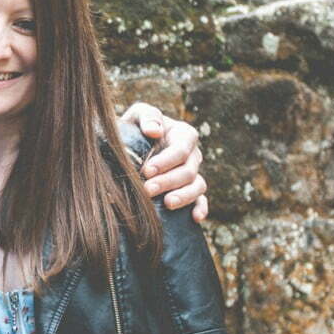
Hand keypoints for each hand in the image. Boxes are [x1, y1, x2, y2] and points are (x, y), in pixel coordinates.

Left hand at [118, 101, 209, 221]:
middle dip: (168, 181)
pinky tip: (195, 218)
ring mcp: (193, 174)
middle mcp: (193, 155)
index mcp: (184, 135)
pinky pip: (202, 201)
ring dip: (183, 196)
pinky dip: (201, 209)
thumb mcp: (139, 115)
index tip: (147, 170)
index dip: (166, 161)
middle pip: (188, 171)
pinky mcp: (191, 191)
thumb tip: (155, 132)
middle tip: (147, 190)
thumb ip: (148, 117)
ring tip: (167, 204)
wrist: (131, 146)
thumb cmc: (136, 128)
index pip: (181, 150)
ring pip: (197, 186)